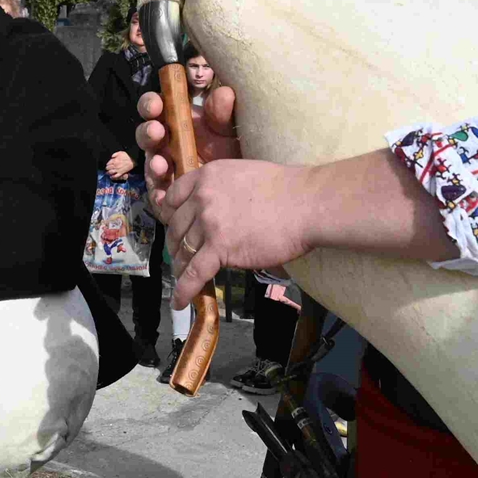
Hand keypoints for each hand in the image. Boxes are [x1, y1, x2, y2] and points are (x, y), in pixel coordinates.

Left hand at [106, 150, 132, 179]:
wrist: (132, 160)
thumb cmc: (127, 156)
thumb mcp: (120, 152)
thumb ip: (115, 154)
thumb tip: (111, 156)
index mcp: (114, 160)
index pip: (108, 163)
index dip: (107, 164)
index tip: (108, 165)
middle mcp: (115, 165)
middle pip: (108, 168)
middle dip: (107, 168)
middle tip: (107, 168)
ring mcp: (118, 169)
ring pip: (110, 172)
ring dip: (108, 172)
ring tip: (108, 172)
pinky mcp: (121, 173)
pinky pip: (115, 176)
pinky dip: (112, 177)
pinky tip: (111, 177)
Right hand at [137, 85, 240, 202]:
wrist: (242, 187)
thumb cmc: (232, 151)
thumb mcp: (231, 131)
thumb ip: (225, 114)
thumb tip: (224, 93)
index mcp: (177, 121)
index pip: (156, 107)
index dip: (151, 103)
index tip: (157, 104)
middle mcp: (166, 143)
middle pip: (147, 134)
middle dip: (148, 131)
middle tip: (156, 131)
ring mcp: (165, 168)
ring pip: (150, 163)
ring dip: (153, 162)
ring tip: (161, 164)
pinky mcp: (167, 193)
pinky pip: (157, 194)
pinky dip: (158, 194)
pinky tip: (163, 195)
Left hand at [161, 159, 317, 308]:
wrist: (306, 203)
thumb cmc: (284, 190)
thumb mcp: (241, 175)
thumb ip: (219, 188)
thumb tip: (213, 207)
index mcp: (206, 177)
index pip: (172, 198)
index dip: (170, 216)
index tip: (174, 228)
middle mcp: (202, 198)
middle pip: (175, 228)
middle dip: (176, 245)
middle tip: (182, 256)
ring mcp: (209, 223)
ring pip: (183, 251)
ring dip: (181, 268)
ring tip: (184, 279)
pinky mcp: (220, 247)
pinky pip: (194, 273)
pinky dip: (184, 290)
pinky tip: (180, 302)